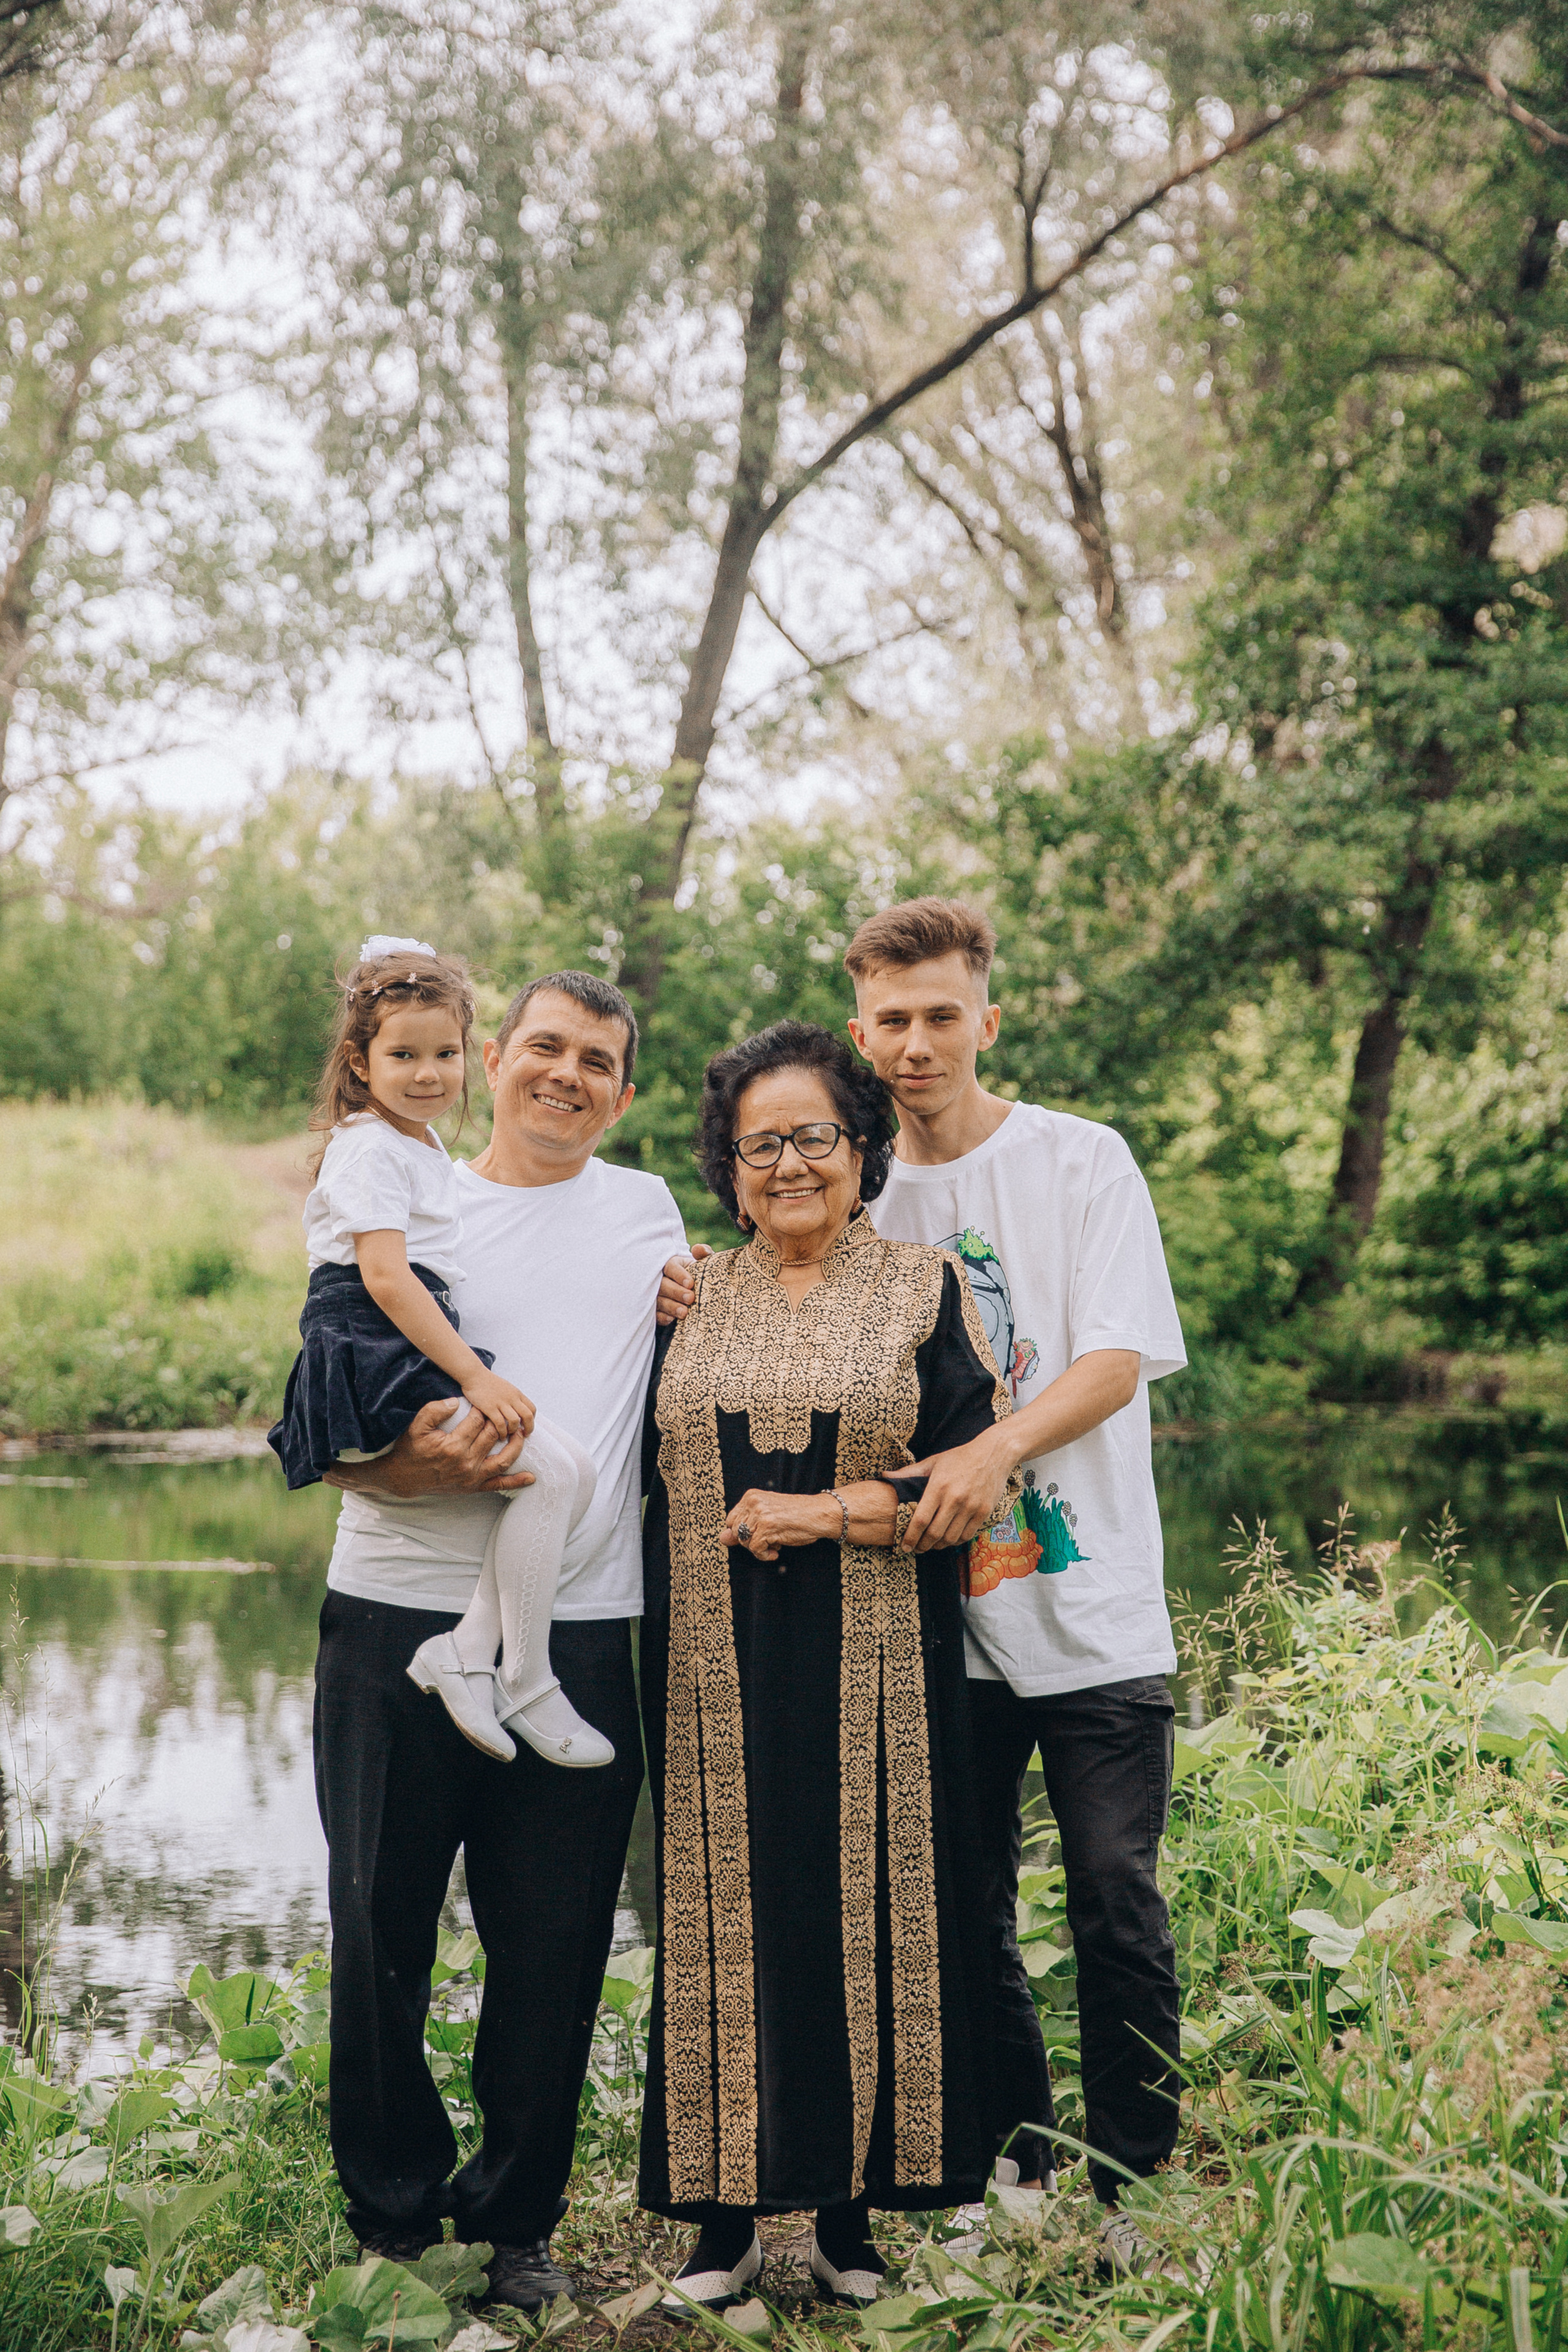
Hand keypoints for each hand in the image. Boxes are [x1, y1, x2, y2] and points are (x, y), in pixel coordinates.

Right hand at [322, 1398, 534, 1496]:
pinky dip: (516, 1482)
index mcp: (453, 1446)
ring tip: (522, 1433)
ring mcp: (472, 1477)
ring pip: (503, 1460)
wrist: (404, 1478)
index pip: (477, 1421)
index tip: (484, 1402)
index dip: (482, 1409)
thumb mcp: (416, 1426)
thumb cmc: (411, 1450)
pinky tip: (531, 1477)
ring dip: (516, 1446)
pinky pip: (498, 1485)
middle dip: (499, 1421)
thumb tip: (455, 1401)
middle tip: (502, 1412)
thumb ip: (435, 1410)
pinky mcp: (474, 1488)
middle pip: (492, 1436)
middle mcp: (466, 1462)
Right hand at [462, 1368, 536, 1440]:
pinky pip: (500, 1423)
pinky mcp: (490, 1407)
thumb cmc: (488, 1383)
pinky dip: (502, 1432)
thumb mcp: (506, 1388)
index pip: (532, 1408)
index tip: (526, 1427)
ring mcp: (501, 1402)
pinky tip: (499, 1435)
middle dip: (528, 1428)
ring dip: (513, 1431)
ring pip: (515, 1421)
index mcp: (517, 1393)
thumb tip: (518, 1411)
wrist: (474, 1375)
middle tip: (523, 1435)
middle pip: (528, 1416)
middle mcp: (512, 1397)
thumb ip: (513, 1398)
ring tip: (508, 1434)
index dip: (532, 1420)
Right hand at [656, 1244, 711, 1324]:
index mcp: (672, 1264)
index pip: (671, 1266)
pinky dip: (662, 1317)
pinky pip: (654, 1314)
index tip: (690, 1283)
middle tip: (690, 1298)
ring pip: (658, 1300)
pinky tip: (672, 1319)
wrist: (696, 1293)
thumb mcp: (704, 1263)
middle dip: (676, 1292)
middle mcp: (660, 1278)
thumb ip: (705, 1254)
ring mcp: (656, 1294)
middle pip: (662, 1284)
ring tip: (684, 1312)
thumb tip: (698, 1249)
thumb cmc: (699, 1275)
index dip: (679, 1275)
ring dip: (670, 1306)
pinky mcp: (655, 1310)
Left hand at [720, 1487, 839, 1561]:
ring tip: (774, 1544)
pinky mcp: (767, 1526)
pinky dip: (764, 1555)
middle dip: (749, 1541)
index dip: (743, 1532)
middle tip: (767, 1540)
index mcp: (751, 1496)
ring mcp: (760, 1514)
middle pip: (736, 1531)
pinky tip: (776, 1551)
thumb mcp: (767, 1516)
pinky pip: (755, 1549)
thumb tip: (722, 1538)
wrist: (819, 1514)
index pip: (731, 1520)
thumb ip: (744, 1525)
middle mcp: (753, 1502)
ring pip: (744, 1541)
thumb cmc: (796, 1515)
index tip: (758, 1534)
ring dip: (759, 1548)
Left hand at [902, 1428, 1016, 1552]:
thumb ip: (908, 1472)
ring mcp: (971, 1507)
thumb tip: (884, 1476)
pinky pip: (967, 1535)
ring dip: (938, 1546)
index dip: (910, 1537)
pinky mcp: (984, 1512)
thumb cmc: (959, 1457)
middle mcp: (955, 1499)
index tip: (903, 1546)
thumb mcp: (933, 1462)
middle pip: (934, 1533)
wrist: (994, 1453)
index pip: (921, 1520)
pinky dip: (955, 1541)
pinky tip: (948, 1539)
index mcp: (938, 1486)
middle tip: (915, 1549)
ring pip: (951, 1538)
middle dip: (922, 1546)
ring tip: (930, 1545)